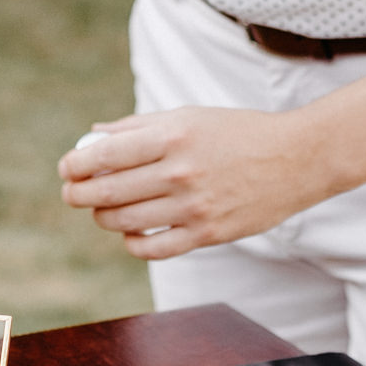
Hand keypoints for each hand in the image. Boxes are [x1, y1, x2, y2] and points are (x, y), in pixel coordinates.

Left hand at [57, 106, 323, 258]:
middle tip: (72, 193)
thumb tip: (94, 137)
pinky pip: (154, 249)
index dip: (76, 164)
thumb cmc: (238, 132)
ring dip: (103, 217)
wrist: (297, 158)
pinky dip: (133, 243)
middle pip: (108, 192)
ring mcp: (194, 206)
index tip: (67, 168)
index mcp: (173, 135)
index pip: (106, 155)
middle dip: (78, 194)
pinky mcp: (208, 234)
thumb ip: (139, 127)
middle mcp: (180, 171)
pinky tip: (131, 232)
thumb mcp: (189, 116)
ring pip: (125, 222)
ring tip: (103, 210)